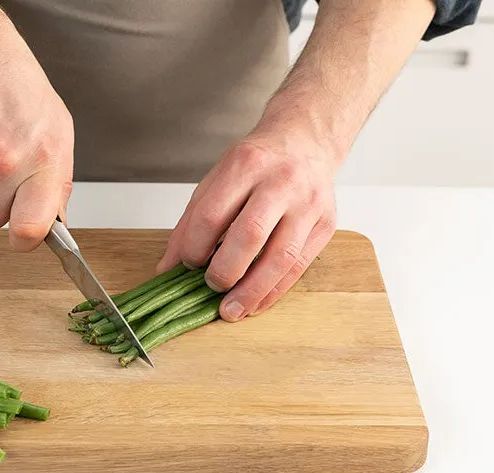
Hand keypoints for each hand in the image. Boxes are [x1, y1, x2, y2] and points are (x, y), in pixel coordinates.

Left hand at [156, 126, 336, 321]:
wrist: (306, 141)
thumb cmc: (258, 163)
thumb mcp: (217, 180)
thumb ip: (191, 222)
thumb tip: (168, 267)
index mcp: (246, 164)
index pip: (212, 215)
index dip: (194, 247)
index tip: (187, 264)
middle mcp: (280, 182)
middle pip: (249, 236)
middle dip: (225, 271)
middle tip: (211, 287)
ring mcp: (308, 204)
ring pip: (280, 257)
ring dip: (252, 291)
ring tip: (231, 310)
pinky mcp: (326, 224)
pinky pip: (299, 266)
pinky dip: (274, 291)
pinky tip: (256, 303)